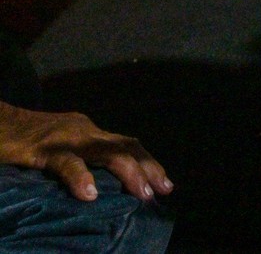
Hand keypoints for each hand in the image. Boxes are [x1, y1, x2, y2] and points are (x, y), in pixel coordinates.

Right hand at [0, 102, 171, 201]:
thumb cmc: (29, 140)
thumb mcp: (62, 147)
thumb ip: (83, 159)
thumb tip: (106, 187)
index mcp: (90, 133)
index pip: (127, 144)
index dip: (149, 163)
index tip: (165, 184)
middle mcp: (84, 132)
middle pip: (125, 147)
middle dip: (147, 169)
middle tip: (161, 191)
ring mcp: (65, 139)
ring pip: (105, 152)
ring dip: (128, 172)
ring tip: (141, 194)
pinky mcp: (42, 150)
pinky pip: (65, 163)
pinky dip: (80, 177)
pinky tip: (90, 194)